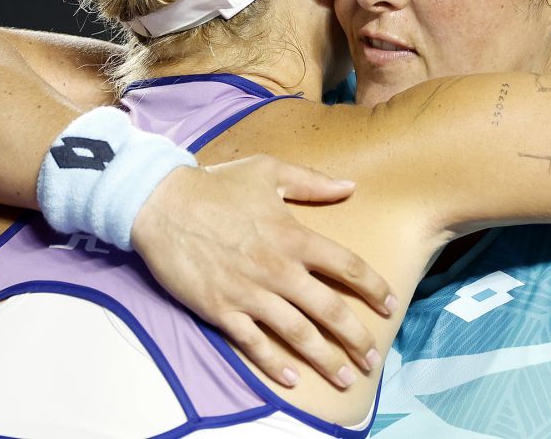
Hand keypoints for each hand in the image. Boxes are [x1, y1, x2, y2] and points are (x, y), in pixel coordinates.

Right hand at [130, 155, 394, 388]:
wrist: (161, 204)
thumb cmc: (217, 185)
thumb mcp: (268, 171)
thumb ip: (312, 182)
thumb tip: (350, 186)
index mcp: (294, 236)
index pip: (347, 267)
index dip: (373, 287)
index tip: (390, 304)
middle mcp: (278, 269)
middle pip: (329, 310)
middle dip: (356, 337)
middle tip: (372, 357)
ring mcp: (250, 293)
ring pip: (298, 335)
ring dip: (325, 359)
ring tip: (344, 377)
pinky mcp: (222, 310)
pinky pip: (254, 344)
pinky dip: (274, 364)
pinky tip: (292, 379)